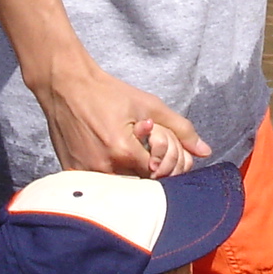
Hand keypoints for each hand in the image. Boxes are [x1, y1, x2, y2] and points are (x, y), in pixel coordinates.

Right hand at [31, 58, 207, 177]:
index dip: (165, 165)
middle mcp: (104, 167)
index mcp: (125, 152)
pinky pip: (98, 185)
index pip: (159, 176)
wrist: (66, 86)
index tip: (159, 153)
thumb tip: (206, 151)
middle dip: (149, 173)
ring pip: (119, 188)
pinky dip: (108, 176)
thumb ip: (180, 129)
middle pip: (140, 186)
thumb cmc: (108, 93)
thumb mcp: (149, 106)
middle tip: (144, 153)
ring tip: (125, 153)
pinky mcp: (71, 172)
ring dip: (128, 176)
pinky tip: (107, 156)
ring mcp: (85, 172)